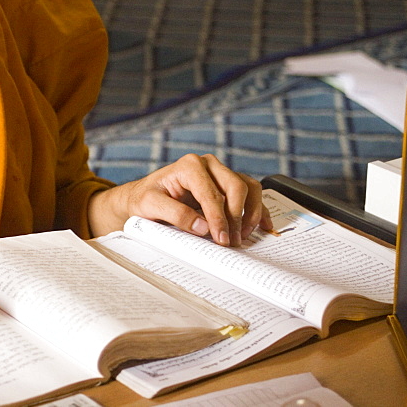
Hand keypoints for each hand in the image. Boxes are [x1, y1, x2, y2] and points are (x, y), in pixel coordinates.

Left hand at [89, 153, 271, 245]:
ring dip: (250, 213)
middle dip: (236, 217)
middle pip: (236, 187)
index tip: (221, 238)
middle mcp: (208, 164)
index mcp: (190, 165)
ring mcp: (220, 173)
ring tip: (242, 236)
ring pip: (248, 188)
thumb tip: (203, 227)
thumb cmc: (146, 198)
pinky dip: (259, 209)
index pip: (212, 193)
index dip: (218, 218)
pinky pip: (251, 193)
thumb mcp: (151, 205)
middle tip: (231, 241)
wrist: (143, 196)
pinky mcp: (226, 185)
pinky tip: (263, 226)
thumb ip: (176, 214)